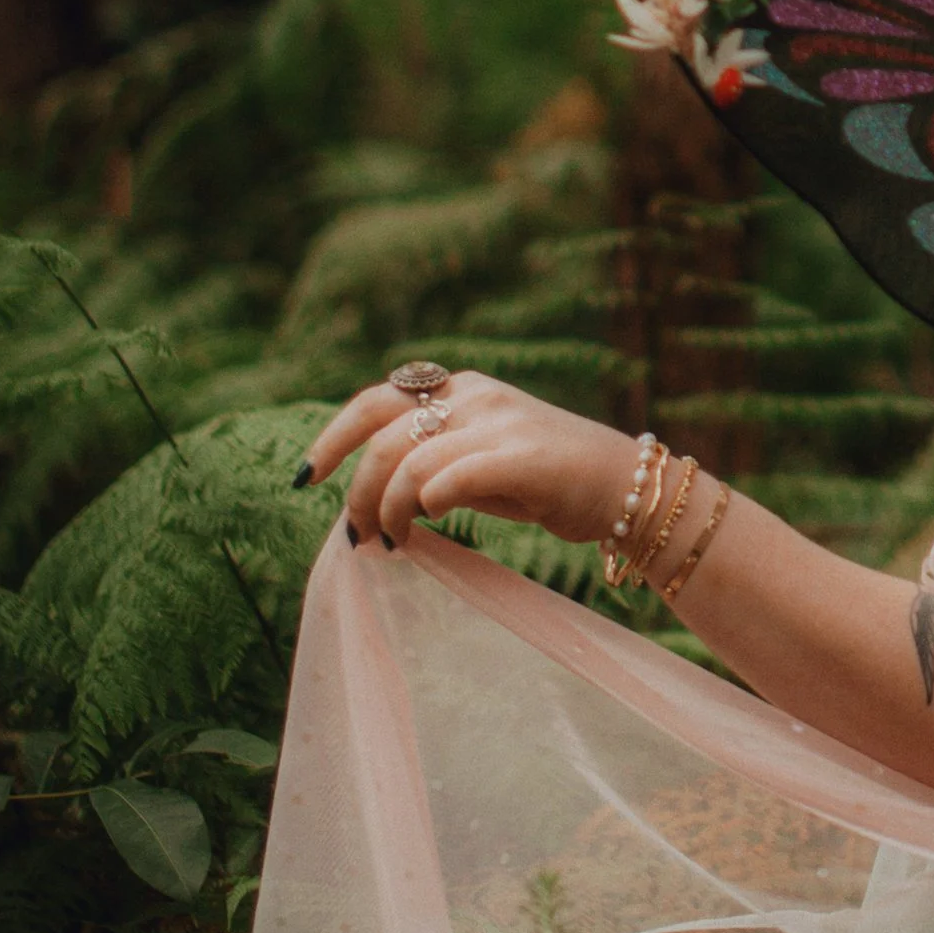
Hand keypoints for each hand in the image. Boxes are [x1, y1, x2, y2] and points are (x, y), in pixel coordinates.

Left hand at [297, 367, 638, 553]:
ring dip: (387, 509)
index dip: (333, 436)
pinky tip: (426, 526)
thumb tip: (368, 494)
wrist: (625, 489)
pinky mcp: (522, 456)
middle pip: (383, 435)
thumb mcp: (478, 460)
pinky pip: (452, 476)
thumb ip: (430, 460)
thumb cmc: (545, 482)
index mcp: (461, 389)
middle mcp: (475, 396)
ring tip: (391, 544)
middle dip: (357, 491)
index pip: (375, 400)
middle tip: (358, 535)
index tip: (308, 477)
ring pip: (409, 461)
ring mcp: (500, 422)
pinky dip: (426, 502)